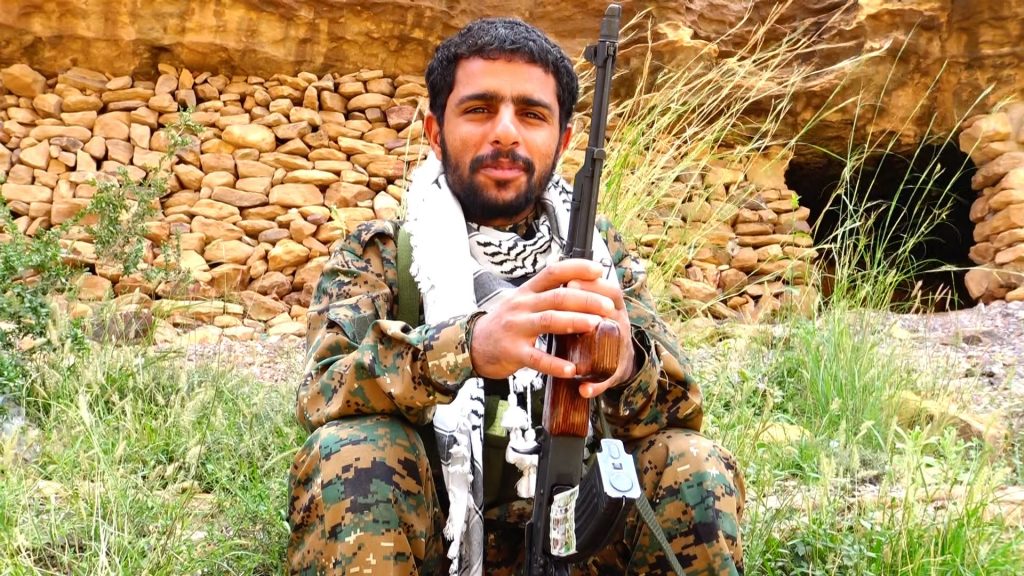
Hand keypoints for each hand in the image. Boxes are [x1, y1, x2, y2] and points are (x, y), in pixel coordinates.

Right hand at [469, 259, 633, 397]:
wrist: (473, 344)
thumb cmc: (505, 323)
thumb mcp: (522, 301)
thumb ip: (546, 293)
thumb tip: (578, 282)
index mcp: (528, 291)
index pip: (554, 272)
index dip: (577, 268)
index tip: (599, 270)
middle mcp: (522, 306)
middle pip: (557, 297)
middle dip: (586, 299)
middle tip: (608, 306)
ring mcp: (516, 328)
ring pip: (549, 321)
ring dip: (575, 321)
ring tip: (596, 325)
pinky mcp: (513, 352)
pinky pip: (536, 358)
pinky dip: (555, 364)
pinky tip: (571, 369)